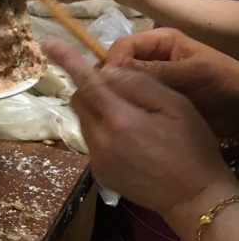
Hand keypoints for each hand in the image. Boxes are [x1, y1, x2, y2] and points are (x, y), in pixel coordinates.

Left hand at [43, 39, 237, 232]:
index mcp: (120, 119)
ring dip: (98, 110)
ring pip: (84, 121)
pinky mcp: (98, 173)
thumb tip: (108, 70)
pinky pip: (92, 142)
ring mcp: (97, 159)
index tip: (48, 44)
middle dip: (91, 87)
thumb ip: (139, 85)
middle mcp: (100, 140)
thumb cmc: (191, 146)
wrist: (193, 196)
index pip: (87, 82)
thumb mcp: (176, 106)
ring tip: (131, 117)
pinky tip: (130, 141)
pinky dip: (103, 132)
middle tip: (120, 88)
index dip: (67, 61)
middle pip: (79, 100)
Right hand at [105, 28, 238, 138]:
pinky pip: (131, 103)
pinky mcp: (152, 102)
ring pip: (121, 87)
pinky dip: (124, 110)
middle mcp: (150, 59)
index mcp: (159, 42)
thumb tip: (113, 73)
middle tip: (103, 100)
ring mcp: (150, 83)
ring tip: (109, 112)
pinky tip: (121, 120)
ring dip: (115, 97)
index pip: (123, 46)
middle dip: (109, 81)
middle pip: (117, 66)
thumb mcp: (192, 72)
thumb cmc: (223, 82)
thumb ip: (156, 71)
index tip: (104, 82)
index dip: (112, 62)